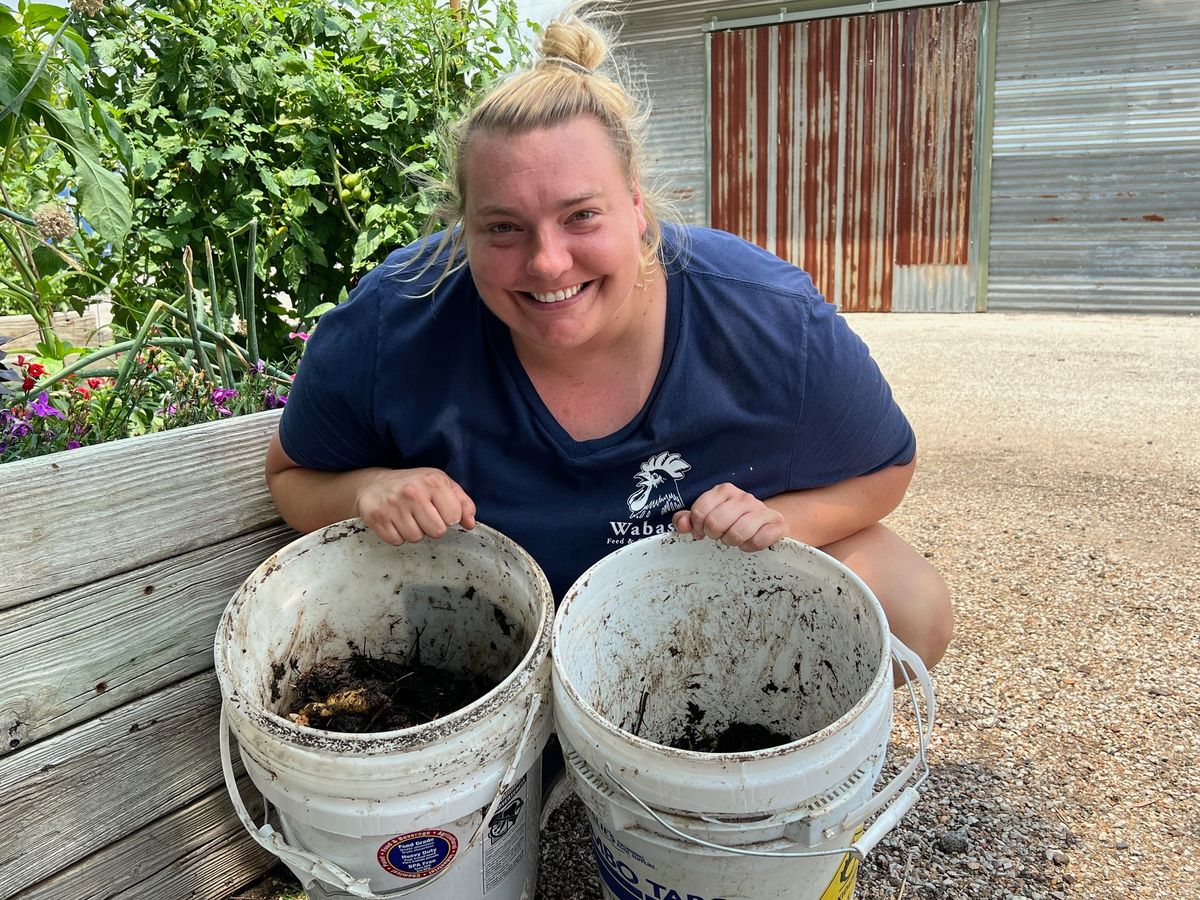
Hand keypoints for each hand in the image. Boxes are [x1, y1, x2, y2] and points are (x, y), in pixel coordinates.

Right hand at [355, 467, 476, 543]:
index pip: (454, 517)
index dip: (449, 517)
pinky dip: (398, 535)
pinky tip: (396, 522)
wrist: (375, 484)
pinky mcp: (377, 518)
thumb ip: (462, 503)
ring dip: (415, 532)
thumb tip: (470, 524)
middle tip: (423, 515)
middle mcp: (413, 492)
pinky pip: (397, 541)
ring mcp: (393, 505)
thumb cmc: (414, 485)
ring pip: (416, 538)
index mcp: (433, 481)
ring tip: (408, 517)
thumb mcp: (441, 485)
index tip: (440, 510)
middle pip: (437, 531)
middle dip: (433, 527)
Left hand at [672, 483, 784, 551]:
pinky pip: (759, 540)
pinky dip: (751, 547)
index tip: (702, 531)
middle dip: (715, 535)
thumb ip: (689, 519)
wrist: (768, 522)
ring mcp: (761, 509)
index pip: (700, 511)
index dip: (697, 526)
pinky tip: (749, 543)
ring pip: (738, 532)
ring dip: (733, 542)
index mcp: (724, 491)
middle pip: (716, 522)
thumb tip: (681, 523)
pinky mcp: (777, 523)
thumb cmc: (733, 521)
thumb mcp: (709, 516)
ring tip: (734, 540)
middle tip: (720, 536)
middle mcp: (743, 497)